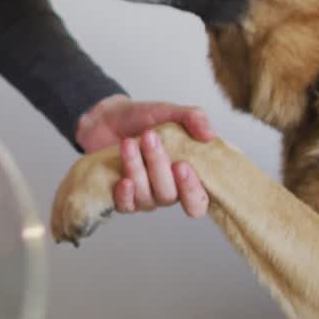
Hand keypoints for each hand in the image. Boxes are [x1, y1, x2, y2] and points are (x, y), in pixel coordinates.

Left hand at [75, 94, 212, 217]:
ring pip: (146, 197)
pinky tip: (123, 180)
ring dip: (136, 168)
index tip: (182, 165)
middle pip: (169, 195)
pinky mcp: (120, 197)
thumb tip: (210, 135)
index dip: (193, 191)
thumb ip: (193, 118)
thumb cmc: (142, 119)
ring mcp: (143, 196)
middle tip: (149, 138)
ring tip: (128, 142)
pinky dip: (125, 195)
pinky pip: (126, 206)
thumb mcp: (169, 112)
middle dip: (158, 167)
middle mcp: (166, 191)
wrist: (107, 116)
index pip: (198, 201)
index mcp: (185, 176)